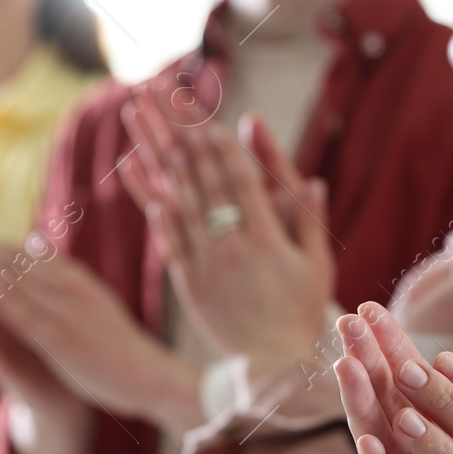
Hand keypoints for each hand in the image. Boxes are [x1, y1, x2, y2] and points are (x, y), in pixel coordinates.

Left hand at [0, 233, 203, 430]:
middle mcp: (67, 286)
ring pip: (11, 282)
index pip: (18, 252)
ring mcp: (64, 311)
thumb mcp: (91, 298)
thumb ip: (59, 272)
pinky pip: (21, 316)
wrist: (151, 373)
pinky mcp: (62, 339)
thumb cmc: (118, 342)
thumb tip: (33, 241)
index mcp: (72, 276)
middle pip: (9, 260)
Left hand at [121, 98, 334, 367]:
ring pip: (176, 196)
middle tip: (156, 89)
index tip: (203, 114)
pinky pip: (166, 233)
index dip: (220, 146)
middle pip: (201, 176)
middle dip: (178, 128)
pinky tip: (134, 169)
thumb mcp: (318, 264)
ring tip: (137, 112)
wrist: (274, 364)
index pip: (239, 180)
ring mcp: (205, 263)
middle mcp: (231, 246)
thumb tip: (311, 179)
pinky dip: (151, 200)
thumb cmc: (302, 311)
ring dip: (154, 149)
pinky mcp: (188, 281)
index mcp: (267, 239)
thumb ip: (309, 219)